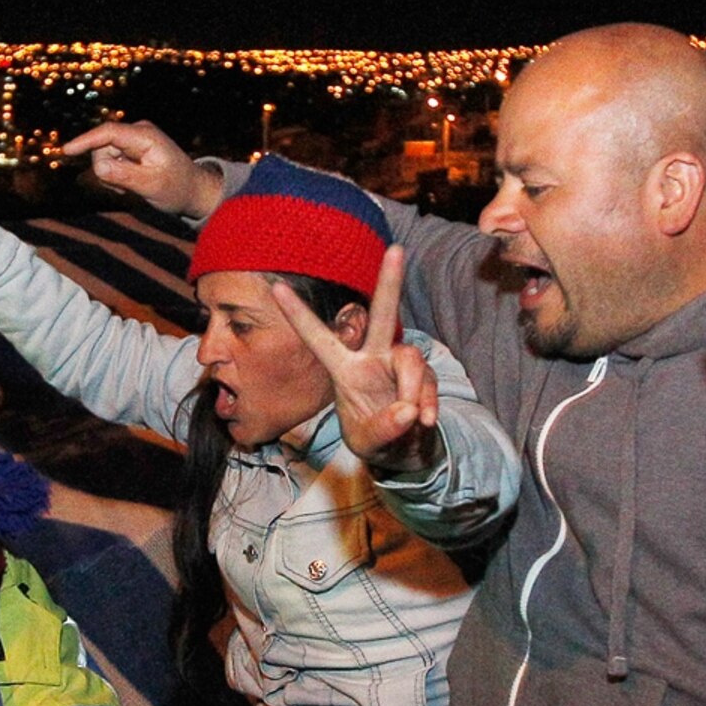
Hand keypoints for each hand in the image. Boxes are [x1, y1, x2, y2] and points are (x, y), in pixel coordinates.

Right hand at [59, 118, 222, 220]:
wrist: (193, 190)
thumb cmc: (177, 189)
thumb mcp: (152, 186)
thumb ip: (125, 175)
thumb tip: (98, 166)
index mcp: (146, 137)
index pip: (109, 133)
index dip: (85, 141)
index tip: (66, 151)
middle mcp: (138, 132)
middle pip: (102, 146)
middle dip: (105, 169)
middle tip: (123, 189)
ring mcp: (134, 139)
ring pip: (103, 154)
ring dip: (110, 174)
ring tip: (129, 187)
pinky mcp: (131, 148)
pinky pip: (109, 160)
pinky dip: (114, 174)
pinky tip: (129, 183)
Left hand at [267, 246, 442, 473]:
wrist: (406, 454)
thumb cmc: (375, 440)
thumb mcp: (367, 443)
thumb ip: (382, 430)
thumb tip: (409, 411)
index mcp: (343, 369)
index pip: (317, 337)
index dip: (298, 314)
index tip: (276, 287)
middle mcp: (372, 358)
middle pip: (380, 316)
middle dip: (390, 283)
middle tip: (397, 250)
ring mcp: (399, 365)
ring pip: (410, 358)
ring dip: (412, 390)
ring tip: (412, 421)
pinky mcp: (424, 376)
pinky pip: (428, 383)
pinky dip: (428, 406)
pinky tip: (423, 424)